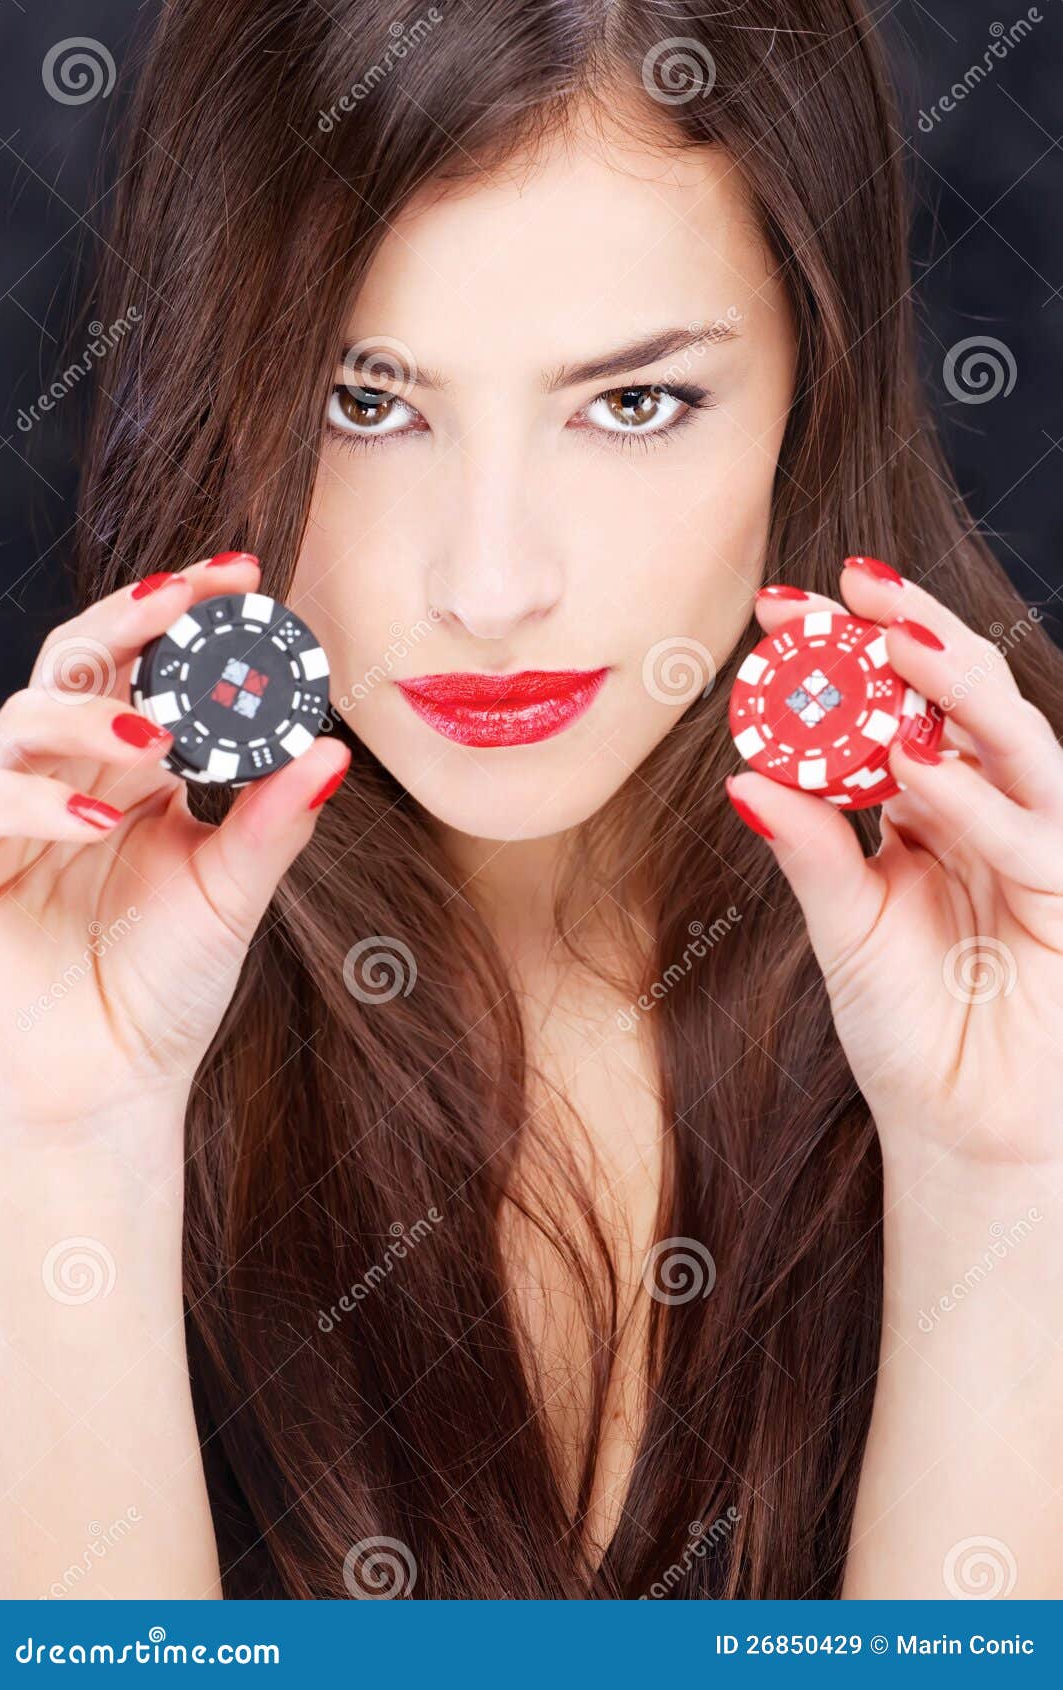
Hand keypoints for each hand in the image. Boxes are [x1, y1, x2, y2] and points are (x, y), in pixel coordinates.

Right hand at [0, 554, 350, 1134]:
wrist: (106, 1085)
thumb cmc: (162, 988)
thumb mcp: (232, 896)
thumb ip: (273, 823)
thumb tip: (333, 750)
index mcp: (138, 773)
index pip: (154, 666)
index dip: (191, 618)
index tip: (250, 578)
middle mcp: (76, 777)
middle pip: (80, 659)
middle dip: (132, 615)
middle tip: (193, 590)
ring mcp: (17, 816)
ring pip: (22, 716)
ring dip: (89, 712)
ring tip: (157, 738)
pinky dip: (35, 799)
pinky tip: (99, 817)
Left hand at [727, 559, 1062, 1170]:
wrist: (962, 1126)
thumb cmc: (905, 1024)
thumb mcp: (843, 927)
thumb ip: (811, 852)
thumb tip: (743, 778)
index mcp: (933, 803)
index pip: (895, 705)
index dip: (845, 652)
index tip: (778, 606)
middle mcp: (989, 808)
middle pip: (963, 696)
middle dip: (908, 632)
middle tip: (847, 584)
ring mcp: (1037, 843)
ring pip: (1015, 739)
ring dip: (955, 683)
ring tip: (888, 638)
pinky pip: (1031, 834)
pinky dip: (975, 800)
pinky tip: (920, 769)